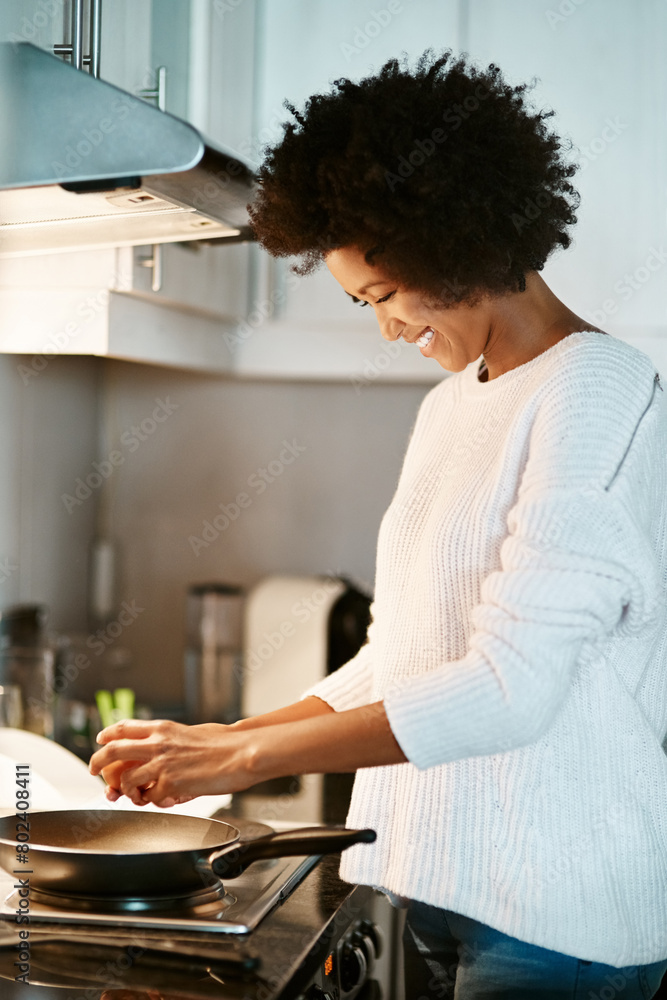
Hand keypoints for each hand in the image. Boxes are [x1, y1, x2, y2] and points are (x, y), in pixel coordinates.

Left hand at [89, 718, 258, 806]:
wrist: (241, 753)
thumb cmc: (225, 743)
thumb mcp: (193, 731)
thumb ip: (173, 739)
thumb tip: (166, 746)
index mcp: (163, 728)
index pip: (124, 727)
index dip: (107, 735)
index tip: (100, 741)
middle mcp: (158, 744)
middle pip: (113, 751)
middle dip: (97, 762)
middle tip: (93, 770)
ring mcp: (162, 765)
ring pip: (126, 780)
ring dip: (126, 790)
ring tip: (135, 794)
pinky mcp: (170, 784)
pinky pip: (148, 798)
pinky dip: (150, 801)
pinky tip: (159, 800)